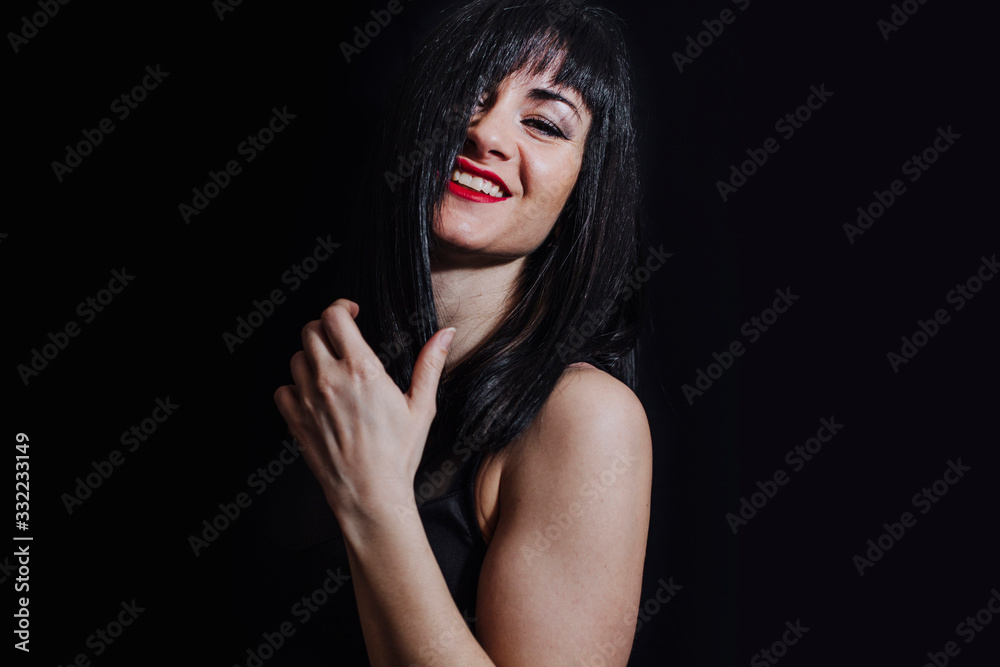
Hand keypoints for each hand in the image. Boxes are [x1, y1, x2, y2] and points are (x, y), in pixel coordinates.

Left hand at [273, 298, 455, 520]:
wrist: (370, 493)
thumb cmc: (398, 454)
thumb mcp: (421, 406)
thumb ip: (430, 364)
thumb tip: (445, 334)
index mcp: (362, 370)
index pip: (334, 316)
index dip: (341, 307)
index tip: (351, 313)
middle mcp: (330, 379)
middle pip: (311, 331)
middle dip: (326, 329)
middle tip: (340, 340)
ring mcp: (308, 399)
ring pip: (296, 358)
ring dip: (311, 357)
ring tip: (330, 370)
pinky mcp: (295, 420)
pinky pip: (283, 389)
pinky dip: (295, 388)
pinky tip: (314, 396)